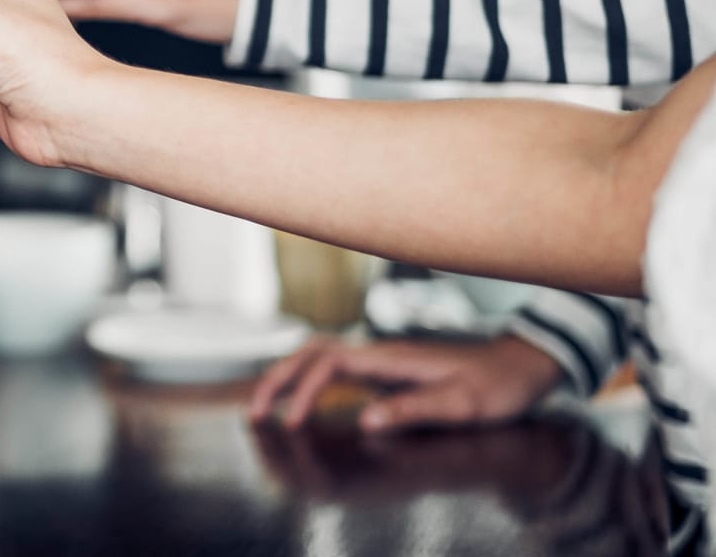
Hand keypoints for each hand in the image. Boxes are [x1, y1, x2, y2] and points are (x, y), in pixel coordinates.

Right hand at [248, 334, 564, 432]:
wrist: (521, 366)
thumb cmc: (496, 387)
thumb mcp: (463, 404)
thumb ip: (414, 409)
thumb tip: (366, 420)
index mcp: (390, 357)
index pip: (328, 364)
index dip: (303, 392)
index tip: (292, 423)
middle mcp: (377, 353)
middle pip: (309, 353)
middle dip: (276, 379)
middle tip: (254, 414)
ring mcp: (378, 359)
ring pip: (316, 356)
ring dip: (286, 376)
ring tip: (264, 406)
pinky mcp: (383, 370)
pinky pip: (331, 369)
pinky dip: (305, 380)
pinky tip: (300, 400)